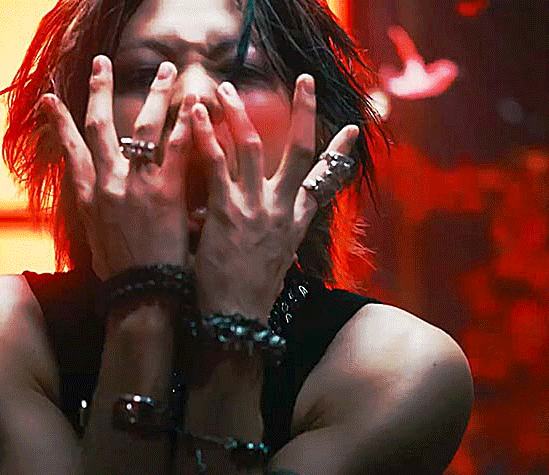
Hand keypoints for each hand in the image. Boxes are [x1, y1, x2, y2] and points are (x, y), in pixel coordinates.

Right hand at [43, 55, 195, 279]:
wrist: (140, 296)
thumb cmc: (122, 278)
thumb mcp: (96, 243)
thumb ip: (96, 215)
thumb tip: (95, 204)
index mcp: (88, 198)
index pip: (69, 150)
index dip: (59, 122)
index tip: (50, 99)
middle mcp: (107, 185)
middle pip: (99, 125)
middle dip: (99, 90)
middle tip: (101, 62)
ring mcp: (136, 186)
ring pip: (143, 126)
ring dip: (155, 94)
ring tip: (166, 70)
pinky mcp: (166, 193)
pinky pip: (178, 149)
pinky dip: (188, 124)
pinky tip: (197, 105)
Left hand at [190, 75, 359, 322]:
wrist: (237, 320)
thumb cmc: (249, 296)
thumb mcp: (276, 263)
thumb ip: (278, 236)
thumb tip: (276, 224)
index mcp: (296, 223)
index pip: (324, 180)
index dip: (340, 153)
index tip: (353, 128)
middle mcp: (282, 210)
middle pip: (300, 151)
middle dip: (304, 112)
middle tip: (305, 80)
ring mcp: (256, 208)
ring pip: (252, 147)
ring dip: (238, 113)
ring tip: (225, 89)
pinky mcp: (227, 212)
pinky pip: (216, 164)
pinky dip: (204, 135)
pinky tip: (195, 114)